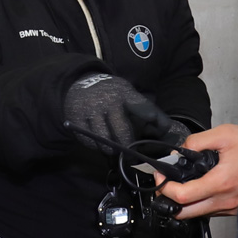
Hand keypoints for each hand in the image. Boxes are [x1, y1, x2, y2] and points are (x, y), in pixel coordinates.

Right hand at [62, 74, 178, 151]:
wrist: (80, 82)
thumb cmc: (110, 92)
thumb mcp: (127, 93)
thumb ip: (142, 109)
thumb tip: (158, 132)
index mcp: (125, 93)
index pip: (146, 110)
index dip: (157, 123)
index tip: (160, 136)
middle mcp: (108, 101)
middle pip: (123, 133)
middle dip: (129, 147)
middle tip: (131, 156)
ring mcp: (91, 111)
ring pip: (105, 141)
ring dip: (111, 149)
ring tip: (114, 150)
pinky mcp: (76, 119)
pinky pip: (89, 142)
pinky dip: (96, 145)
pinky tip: (99, 142)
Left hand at [156, 123, 237, 218]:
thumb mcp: (225, 134)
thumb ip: (198, 141)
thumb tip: (180, 152)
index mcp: (221, 182)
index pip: (182, 196)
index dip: (165, 187)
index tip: (161, 175)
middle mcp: (226, 201)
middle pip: (184, 213)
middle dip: (169, 199)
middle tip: (166, 182)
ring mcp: (231, 208)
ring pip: (197, 213)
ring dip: (185, 201)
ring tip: (183, 181)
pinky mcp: (235, 210)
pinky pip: (211, 211)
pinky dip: (200, 202)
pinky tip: (201, 186)